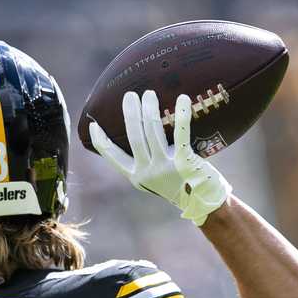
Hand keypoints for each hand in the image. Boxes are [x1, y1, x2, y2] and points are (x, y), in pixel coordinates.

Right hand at [89, 90, 231, 225]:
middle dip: (131, 113)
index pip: (112, 157)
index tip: (93, 124)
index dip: (100, 141)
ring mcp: (165, 167)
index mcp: (136, 177)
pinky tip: (183, 98)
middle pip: (134, 137)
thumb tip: (139, 131)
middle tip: (130, 95)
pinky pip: (181, 133)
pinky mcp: (184, 162)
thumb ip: (146, 161)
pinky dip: (181, 114)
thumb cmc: (179, 185)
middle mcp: (147, 172)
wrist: (204, 203)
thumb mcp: (156, 178)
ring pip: (153, 132)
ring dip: (150, 109)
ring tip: (149, 94)